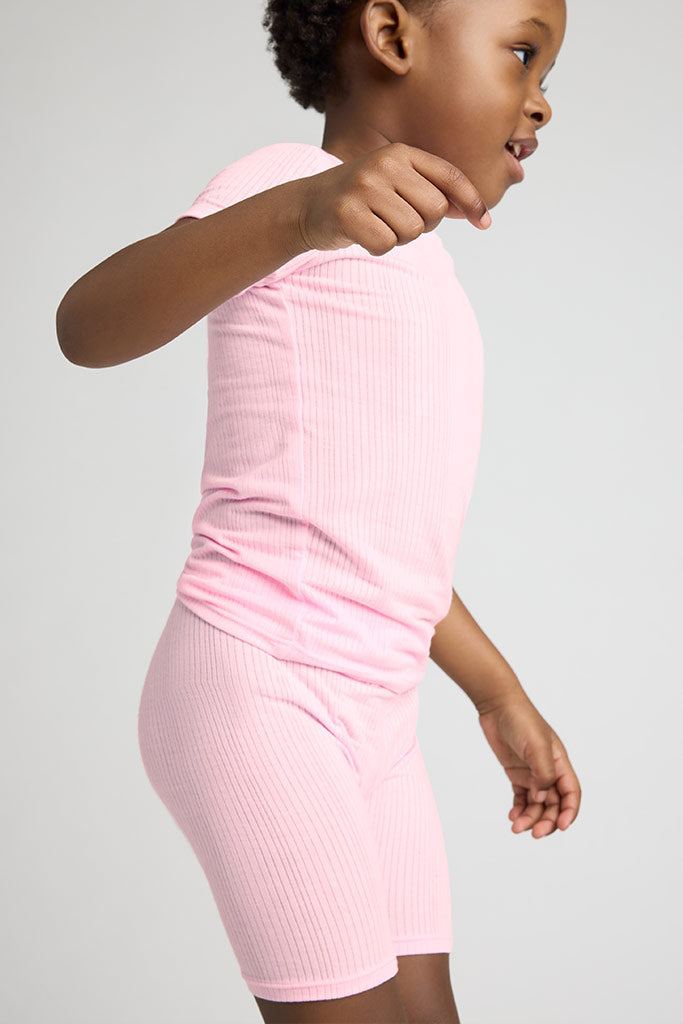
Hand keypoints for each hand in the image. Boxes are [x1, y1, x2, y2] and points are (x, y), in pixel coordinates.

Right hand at [295, 142, 490, 257]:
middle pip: (435, 210)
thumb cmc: (360, 198)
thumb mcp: (395, 183)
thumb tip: (475, 212)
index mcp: (401, 153)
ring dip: (399, 238)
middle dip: (422, 225)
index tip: (484, 222)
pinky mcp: (347, 212)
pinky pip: (386, 244)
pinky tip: (362, 234)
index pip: (449, 177)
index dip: (471, 201)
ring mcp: (364, 187)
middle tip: (397, 221)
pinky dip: (378, 247)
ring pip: (412, 231)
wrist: (306, 205)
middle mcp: (384, 164)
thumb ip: (431, 192)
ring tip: (377, 225)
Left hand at [476, 691, 580, 837]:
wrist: (497, 706)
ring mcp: (532, 772)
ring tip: (516, 827)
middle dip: (546, 820)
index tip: (561, 827)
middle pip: (554, 803)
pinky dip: (519, 809)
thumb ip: (543, 773)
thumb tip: (542, 797)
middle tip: (534, 833)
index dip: (570, 812)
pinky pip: (521, 797)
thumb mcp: (536, 745)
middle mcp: (548, 770)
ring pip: (536, 804)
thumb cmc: (521, 720)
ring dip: (530, 818)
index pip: (571, 793)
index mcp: (560, 762)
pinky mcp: (516, 773)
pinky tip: (513, 816)